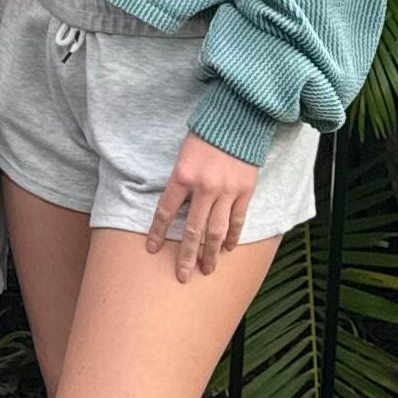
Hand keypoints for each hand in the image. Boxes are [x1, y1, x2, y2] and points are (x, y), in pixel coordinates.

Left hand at [151, 133, 259, 276]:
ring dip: (210, 254)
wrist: (238, 121)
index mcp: (182, 176)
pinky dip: (232, 237)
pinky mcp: (245, 192)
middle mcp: (204, 188)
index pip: (166, 212)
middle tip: (183, 276)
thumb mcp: (183, 156)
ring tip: (206, 269)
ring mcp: (226, 192)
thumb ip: (180, 183)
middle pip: (192, 231)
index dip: (158, 233)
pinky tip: (227, 250)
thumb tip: (177, 211)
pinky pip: (237, 221)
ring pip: (216, 231)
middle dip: (186, 256)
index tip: (152, 250)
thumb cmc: (205, 136)